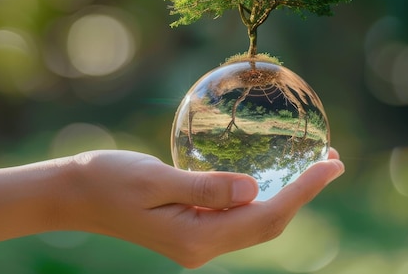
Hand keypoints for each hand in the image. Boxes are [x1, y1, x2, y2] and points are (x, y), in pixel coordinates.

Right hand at [57, 149, 343, 267]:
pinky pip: (237, 218)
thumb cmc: (107, 179)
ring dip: (286, 196)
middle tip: (332, 160)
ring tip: (312, 167)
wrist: (73, 195)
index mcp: (195, 237)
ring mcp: (196, 242)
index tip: (333, 164)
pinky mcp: (190, 230)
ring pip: (255, 223)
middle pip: (268, 224)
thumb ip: (205, 188)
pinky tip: (270, 178)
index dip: (304, 191)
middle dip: (304, 194)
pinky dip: (261, 198)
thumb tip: (254, 190)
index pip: (265, 216)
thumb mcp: (154, 179)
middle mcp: (201, 247)